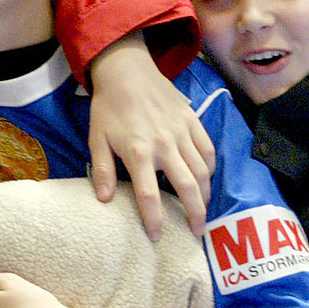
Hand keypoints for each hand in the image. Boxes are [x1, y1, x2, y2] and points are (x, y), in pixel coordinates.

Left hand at [87, 34, 214, 238]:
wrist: (127, 71)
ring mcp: (181, 132)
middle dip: (195, 214)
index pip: (149, 194)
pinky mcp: (192, 121)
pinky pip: (208, 149)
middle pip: (187, 187)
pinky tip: (207, 179)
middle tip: (197, 232)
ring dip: (206, 195)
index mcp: (138, 152)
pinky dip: (211, 168)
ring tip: (203, 210)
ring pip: (203, 170)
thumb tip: (104, 200)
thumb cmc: (109, 107)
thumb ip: (102, 170)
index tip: (157, 236)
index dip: (154, 219)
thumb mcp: (97, 138)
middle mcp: (164, 145)